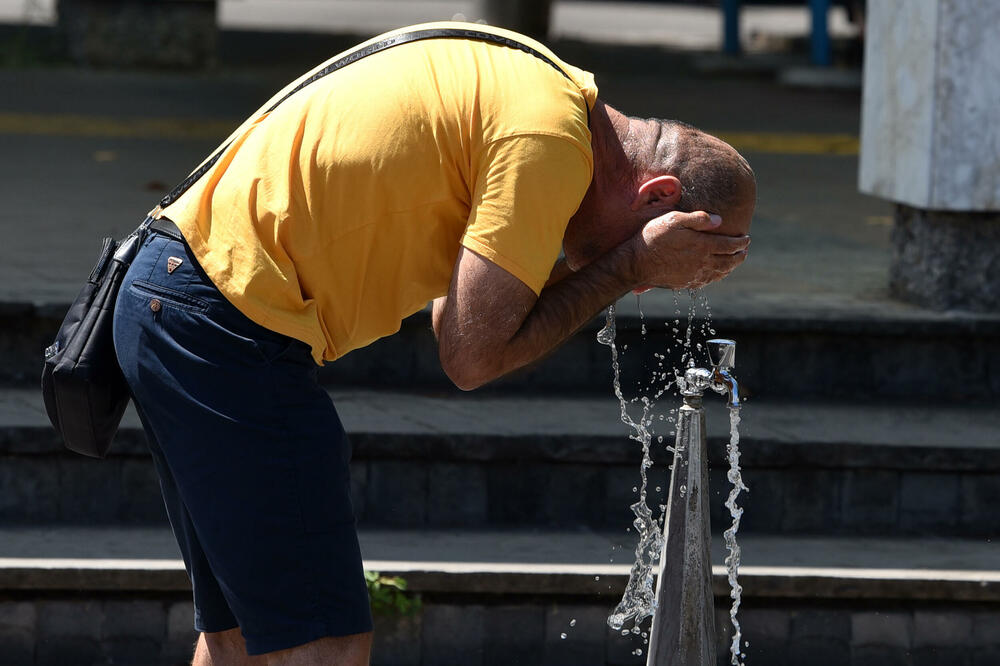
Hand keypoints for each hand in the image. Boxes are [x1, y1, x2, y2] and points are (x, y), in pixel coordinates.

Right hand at [631, 211, 749, 289]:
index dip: (741, 242)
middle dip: (740, 255)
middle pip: (730, 261)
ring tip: (735, 261)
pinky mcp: (686, 283)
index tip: (746, 238)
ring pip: (720, 273)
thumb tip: (719, 220)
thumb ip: (698, 219)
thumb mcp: (674, 220)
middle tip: (745, 250)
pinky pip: (708, 281)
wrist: (636, 263)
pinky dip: (718, 276)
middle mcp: (703, 263)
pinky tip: (717, 273)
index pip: (730, 245)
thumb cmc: (653, 237)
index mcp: (703, 246)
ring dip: (731, 267)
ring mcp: (695, 275)